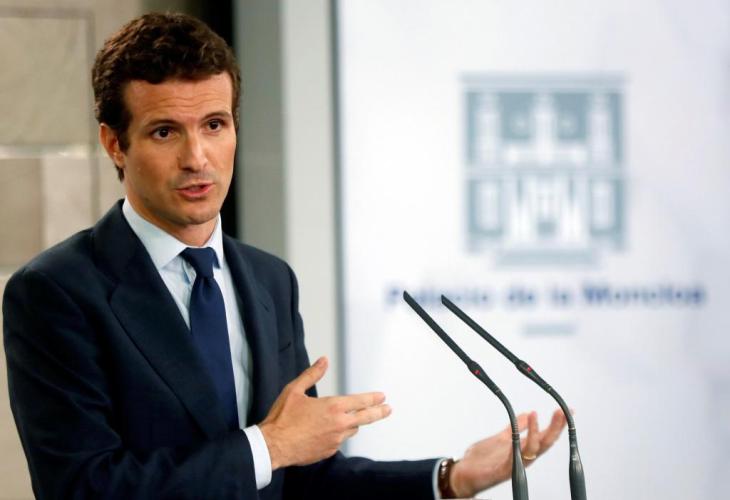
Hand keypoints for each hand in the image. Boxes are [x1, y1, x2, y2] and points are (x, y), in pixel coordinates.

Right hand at [259, 357, 391, 469]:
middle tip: (388, 409)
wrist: (273, 446)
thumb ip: (312, 374)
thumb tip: (323, 361)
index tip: (382, 397)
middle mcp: (339, 424)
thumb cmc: (282, 418)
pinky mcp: (329, 451)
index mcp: (333, 407)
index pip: (361, 401)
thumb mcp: (294, 390)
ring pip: (351, 430)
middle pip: (366, 418)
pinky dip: (337, 435)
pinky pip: (338, 441)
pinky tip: (326, 432)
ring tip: (349, 419)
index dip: (373, 398)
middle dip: (379, 412)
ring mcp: (335, 440)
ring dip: (352, 424)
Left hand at [449, 409, 566, 497]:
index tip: (566, 410)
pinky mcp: (503, 471)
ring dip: (536, 432)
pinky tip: (520, 435)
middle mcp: (522, 457)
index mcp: (522, 448)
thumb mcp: (500, 438)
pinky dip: (519, 446)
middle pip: (544, 442)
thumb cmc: (481, 460)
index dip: (556, 424)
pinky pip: (515, 459)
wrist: (463, 474)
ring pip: (533, 450)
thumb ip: (514, 427)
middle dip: (555, 427)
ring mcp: (514, 464)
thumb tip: (527, 413)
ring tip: (536, 415)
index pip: (544, 435)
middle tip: (562, 412)